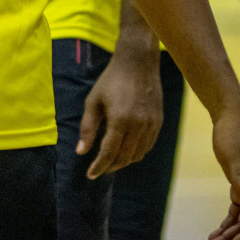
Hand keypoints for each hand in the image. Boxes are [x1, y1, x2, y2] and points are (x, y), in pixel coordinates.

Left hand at [77, 48, 163, 177]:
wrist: (138, 64)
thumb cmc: (111, 81)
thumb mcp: (93, 102)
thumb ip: (88, 128)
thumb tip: (81, 152)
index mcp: (120, 121)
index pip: (109, 153)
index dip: (99, 166)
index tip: (90, 175)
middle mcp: (139, 126)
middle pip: (125, 157)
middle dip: (110, 166)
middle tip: (98, 169)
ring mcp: (151, 125)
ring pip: (138, 154)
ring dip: (124, 162)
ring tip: (110, 161)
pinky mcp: (158, 123)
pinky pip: (148, 146)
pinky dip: (136, 152)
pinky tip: (126, 150)